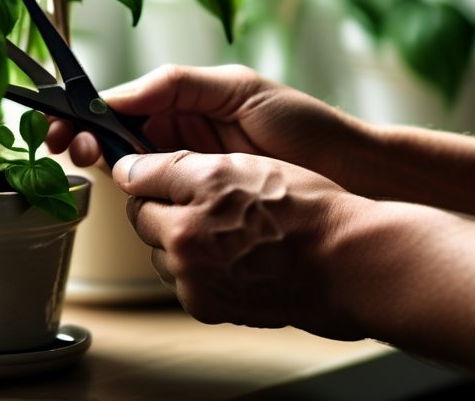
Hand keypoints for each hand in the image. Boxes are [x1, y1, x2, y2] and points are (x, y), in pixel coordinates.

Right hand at [45, 64, 367, 190]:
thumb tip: (118, 95)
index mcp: (180, 106)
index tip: (60, 122)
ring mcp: (188, 176)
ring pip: (128, 173)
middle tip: (70, 148)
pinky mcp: (202, 209)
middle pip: (112, 138)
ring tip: (95, 167)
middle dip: (82, 140)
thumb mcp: (238, 88)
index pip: (118, 106)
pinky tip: (130, 199)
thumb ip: (177, 84)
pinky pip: (159, 207)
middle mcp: (178, 140)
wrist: (352, 174)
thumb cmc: (303, 125)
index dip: (83, 113)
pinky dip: (138, 203)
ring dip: (104, 169)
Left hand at [113, 150, 365, 339]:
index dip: (154, 176)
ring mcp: (197, 287)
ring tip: (231, 231)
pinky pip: (188, 280)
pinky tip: (236, 255)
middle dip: (168, 210)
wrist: (348, 265)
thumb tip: (125, 170)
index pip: (136, 187)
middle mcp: (184, 256)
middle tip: (212, 203)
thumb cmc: (304, 211)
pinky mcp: (212, 308)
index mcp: (184, 220)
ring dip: (183, 242)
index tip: (167, 175)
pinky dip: (201, 269)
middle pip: (147, 223)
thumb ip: (170, 168)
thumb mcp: (236, 166)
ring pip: (166, 253)